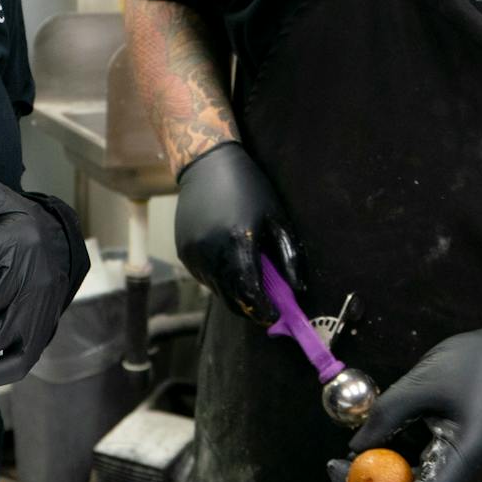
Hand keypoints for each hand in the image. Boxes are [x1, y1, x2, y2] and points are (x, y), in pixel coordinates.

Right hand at [171, 141, 301, 322]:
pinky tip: (229, 263)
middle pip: (231, 299)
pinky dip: (219, 280)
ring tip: (248, 278)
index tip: (275, 316)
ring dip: (234, 293)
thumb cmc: (249, 188)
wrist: (206, 165)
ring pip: (216, 290)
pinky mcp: (183, 252)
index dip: (264, 310)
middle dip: (250, 307)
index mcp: (237, 242)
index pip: (250, 293)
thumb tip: (298, 290)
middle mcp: (211, 252)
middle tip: (265, 307)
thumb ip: (289, 256)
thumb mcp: (276, 218)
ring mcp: (193, 254)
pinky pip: (204, 278)